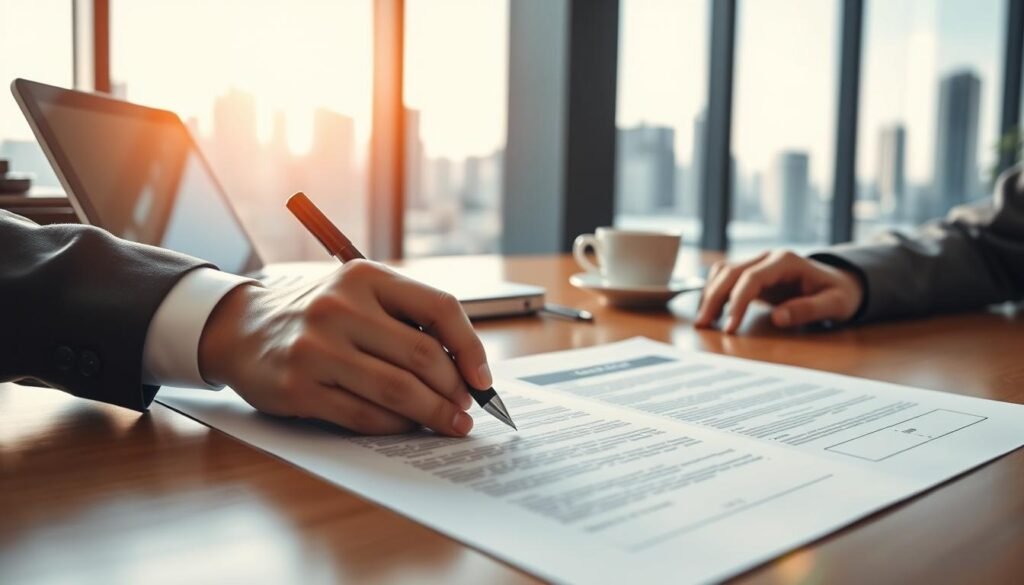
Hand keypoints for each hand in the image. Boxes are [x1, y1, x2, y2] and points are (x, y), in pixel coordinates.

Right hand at [198, 260, 491, 436]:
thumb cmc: (318, 314)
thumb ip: (406, 318)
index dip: (471, 348)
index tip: (483, 378)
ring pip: (398, 391)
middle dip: (455, 389)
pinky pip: (364, 415)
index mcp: (365, 277)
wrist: (241, 328)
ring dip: (434, 414)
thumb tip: (464, 366)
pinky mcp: (298, 388)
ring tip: (450, 423)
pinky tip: (409, 427)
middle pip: (423, 355)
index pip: (440, 308)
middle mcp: (340, 308)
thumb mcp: (359, 294)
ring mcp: (317, 349)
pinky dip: (396, 426)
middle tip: (466, 408)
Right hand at [695, 251, 863, 333]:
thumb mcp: (835, 304)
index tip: (730, 327)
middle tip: (703, 325)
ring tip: (703, 321)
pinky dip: (714, 292)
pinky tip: (711, 311)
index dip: (737, 301)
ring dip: (709, 294)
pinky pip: (726, 278)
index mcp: (786, 261)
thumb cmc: (839, 294)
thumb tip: (778, 317)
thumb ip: (808, 309)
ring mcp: (758, 263)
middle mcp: (768, 258)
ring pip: (723, 272)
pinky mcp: (752, 274)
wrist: (840, 283)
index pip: (752, 277)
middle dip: (714, 298)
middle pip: (730, 272)